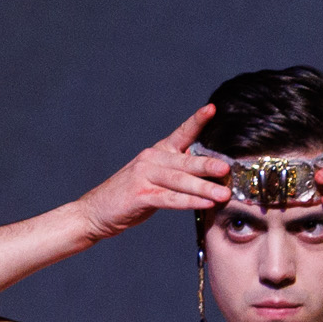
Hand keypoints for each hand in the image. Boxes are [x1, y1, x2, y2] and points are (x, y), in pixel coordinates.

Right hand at [71, 105, 233, 240]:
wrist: (95, 212)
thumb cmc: (129, 197)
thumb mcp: (154, 180)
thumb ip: (177, 176)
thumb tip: (208, 178)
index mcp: (157, 153)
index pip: (180, 133)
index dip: (196, 121)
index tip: (212, 109)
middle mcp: (151, 160)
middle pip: (185, 161)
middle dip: (208, 165)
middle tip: (227, 168)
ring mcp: (144, 176)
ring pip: (180, 180)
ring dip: (203, 188)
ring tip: (223, 193)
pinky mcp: (140, 195)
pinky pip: (169, 198)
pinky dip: (189, 201)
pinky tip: (204, 204)